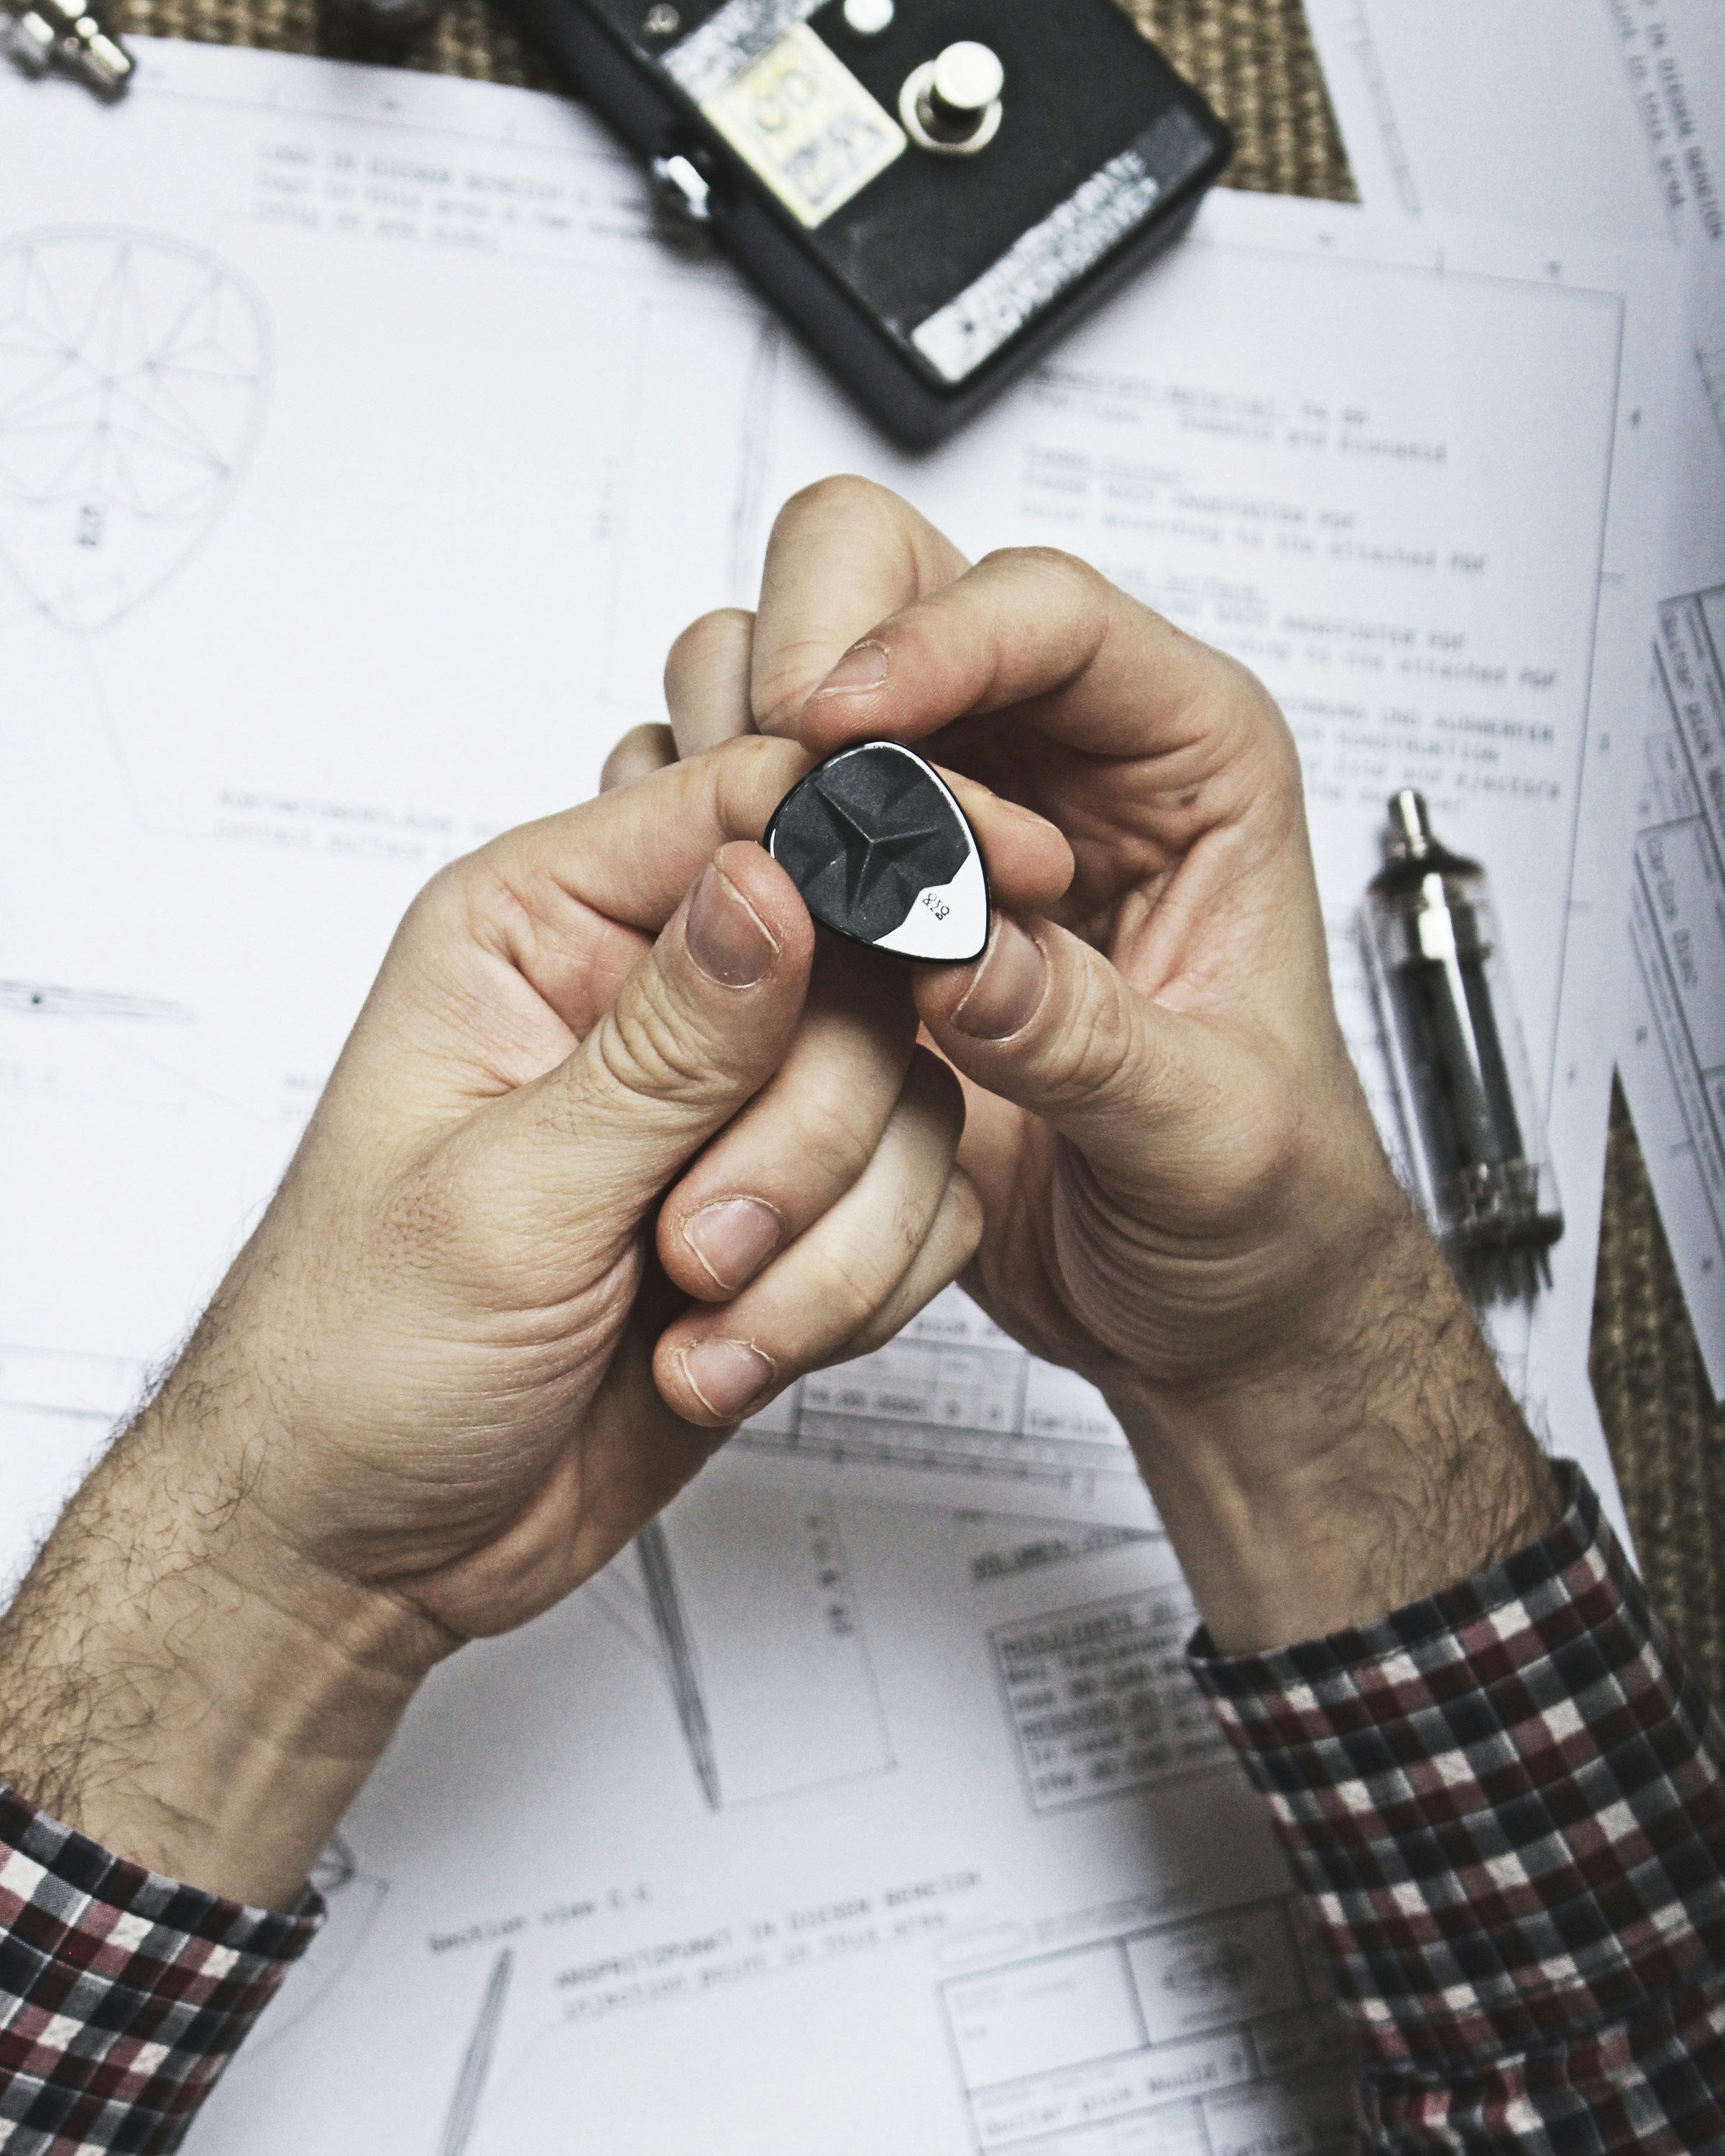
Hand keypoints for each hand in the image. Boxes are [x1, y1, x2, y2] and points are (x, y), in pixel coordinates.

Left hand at [0, 736, 1063, 1903]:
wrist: (370, 1539)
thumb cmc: (358, 1358)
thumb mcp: (506, 1196)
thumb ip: (664, 1042)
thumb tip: (774, 879)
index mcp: (539, 932)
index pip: (743, 804)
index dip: (879, 825)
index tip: (990, 870)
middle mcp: (647, 1000)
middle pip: (857, 973)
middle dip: (803, 1140)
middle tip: (694, 1245)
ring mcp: (727, 1111)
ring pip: (905, 1102)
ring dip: (821, 1240)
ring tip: (695, 1318)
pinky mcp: (788, 1212)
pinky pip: (916, 1207)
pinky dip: (846, 1295)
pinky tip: (723, 1353)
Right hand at [630, 478, 1558, 1652]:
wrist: (1213, 1314)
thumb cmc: (1265, 1209)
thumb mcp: (1210, 1143)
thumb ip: (1086, 1042)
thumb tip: (956, 955)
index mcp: (1189, 768)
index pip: (1050, 615)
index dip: (934, 639)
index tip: (837, 721)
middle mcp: (1056, 766)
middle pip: (893, 581)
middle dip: (811, 650)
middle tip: (769, 769)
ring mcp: (941, 826)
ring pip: (788, 678)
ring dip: (744, 753)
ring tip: (747, 881)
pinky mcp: (858, 907)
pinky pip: (745, 814)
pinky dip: (707, 852)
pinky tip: (719, 946)